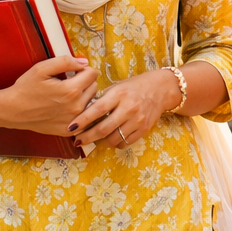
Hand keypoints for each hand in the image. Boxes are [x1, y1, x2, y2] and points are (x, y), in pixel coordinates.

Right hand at [0, 55, 100, 135]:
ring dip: (83, 96)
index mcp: (71, 90)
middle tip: (67, 82)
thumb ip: (66, 61)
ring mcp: (73, 121)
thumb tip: (84, 62)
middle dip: (84, 82)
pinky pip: (84, 117)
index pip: (93, 73)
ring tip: (65, 95)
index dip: (83, 69)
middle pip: (94, 87)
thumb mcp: (42, 68)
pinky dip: (79, 111)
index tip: (73, 71)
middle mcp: (76, 107)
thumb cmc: (25, 88)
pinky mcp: (68, 131)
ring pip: (91, 102)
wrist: (11, 111)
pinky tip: (65, 108)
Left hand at [67, 68, 181, 150]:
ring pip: (113, 139)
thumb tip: (83, 113)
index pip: (97, 110)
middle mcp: (129, 108)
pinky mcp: (144, 129)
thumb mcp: (118, 87)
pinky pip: (125, 143)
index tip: (71, 127)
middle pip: (103, 129)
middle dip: (87, 137)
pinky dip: (115, 143)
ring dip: (100, 142)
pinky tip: (110, 139)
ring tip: (94, 139)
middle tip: (77, 140)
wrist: (160, 89)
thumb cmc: (135, 86)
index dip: (82, 120)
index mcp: (119, 94)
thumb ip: (103, 99)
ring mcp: (137, 120)